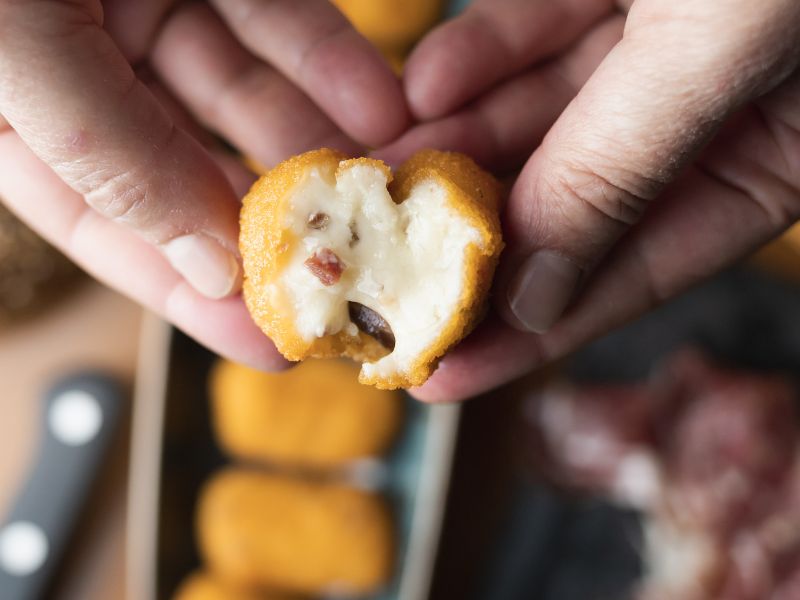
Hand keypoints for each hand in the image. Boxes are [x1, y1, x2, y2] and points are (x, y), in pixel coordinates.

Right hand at [0, 0, 407, 368]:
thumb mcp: (14, 46)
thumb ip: (104, 154)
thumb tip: (204, 263)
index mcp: (18, 119)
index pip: (114, 230)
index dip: (191, 292)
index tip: (272, 342)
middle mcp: (84, 72)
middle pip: (193, 172)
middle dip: (276, 220)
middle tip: (355, 271)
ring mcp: (145, 9)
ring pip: (248, 99)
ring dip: (320, 146)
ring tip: (386, 194)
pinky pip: (276, 19)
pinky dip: (330, 63)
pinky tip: (382, 110)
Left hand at [378, 0, 799, 400]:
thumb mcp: (713, 50)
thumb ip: (619, 170)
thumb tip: (533, 296)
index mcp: (771, 158)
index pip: (635, 273)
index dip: (533, 333)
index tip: (440, 373)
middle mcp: (709, 117)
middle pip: (570, 201)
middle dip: (471, 235)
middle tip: (383, 269)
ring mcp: (656, 51)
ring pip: (537, 120)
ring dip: (453, 149)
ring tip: (381, 177)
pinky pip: (536, 29)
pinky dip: (479, 56)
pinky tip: (425, 86)